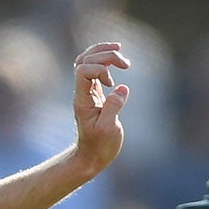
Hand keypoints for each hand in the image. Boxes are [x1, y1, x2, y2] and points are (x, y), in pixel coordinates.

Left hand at [71, 41, 129, 174]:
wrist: (91, 157)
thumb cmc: (99, 146)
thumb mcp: (108, 130)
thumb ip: (113, 108)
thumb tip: (121, 88)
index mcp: (82, 100)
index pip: (83, 71)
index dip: (99, 69)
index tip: (112, 83)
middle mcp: (82, 93)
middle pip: (85, 60)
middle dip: (105, 55)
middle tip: (125, 64)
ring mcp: (87, 91)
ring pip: (87, 60)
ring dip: (103, 52)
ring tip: (120, 51)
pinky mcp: (94, 93)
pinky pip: (93, 68)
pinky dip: (105, 60)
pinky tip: (117, 62)